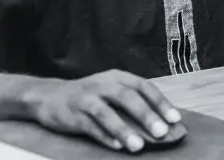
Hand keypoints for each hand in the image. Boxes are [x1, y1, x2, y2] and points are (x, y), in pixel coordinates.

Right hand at [28, 70, 181, 152]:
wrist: (48, 96)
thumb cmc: (90, 97)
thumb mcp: (111, 92)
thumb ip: (133, 104)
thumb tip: (162, 124)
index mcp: (117, 77)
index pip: (143, 86)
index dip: (160, 102)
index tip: (174, 118)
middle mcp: (102, 85)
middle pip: (126, 97)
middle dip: (145, 115)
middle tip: (161, 132)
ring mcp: (86, 99)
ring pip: (106, 113)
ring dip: (123, 129)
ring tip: (138, 146)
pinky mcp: (71, 114)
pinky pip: (89, 126)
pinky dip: (103, 136)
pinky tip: (116, 146)